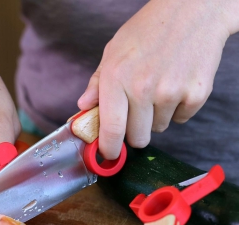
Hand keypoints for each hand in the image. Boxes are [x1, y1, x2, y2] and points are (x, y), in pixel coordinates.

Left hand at [78, 0, 237, 159]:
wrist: (193, 10)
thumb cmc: (148, 31)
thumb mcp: (113, 52)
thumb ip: (97, 84)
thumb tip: (83, 107)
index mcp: (116, 79)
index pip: (111, 130)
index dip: (110, 149)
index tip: (110, 154)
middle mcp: (142, 89)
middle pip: (137, 139)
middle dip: (135, 131)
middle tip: (137, 112)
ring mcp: (170, 93)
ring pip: (158, 129)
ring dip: (156, 117)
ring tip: (159, 88)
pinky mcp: (195, 94)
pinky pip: (180, 119)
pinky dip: (177, 109)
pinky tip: (176, 85)